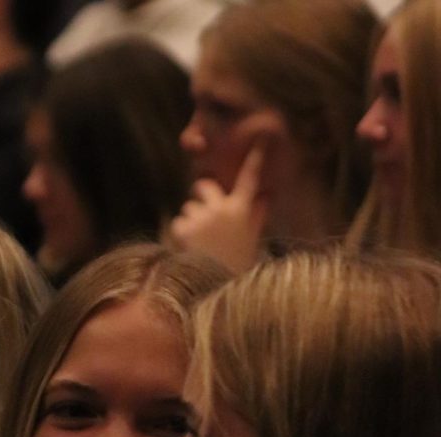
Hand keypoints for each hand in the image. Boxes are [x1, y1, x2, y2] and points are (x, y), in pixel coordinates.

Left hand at [170, 142, 267, 274]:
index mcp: (241, 210)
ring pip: (189, 208)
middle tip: (203, 213)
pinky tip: (189, 248)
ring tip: (200, 243)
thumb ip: (257, 214)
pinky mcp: (184, 227)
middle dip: (201, 195)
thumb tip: (267, 196)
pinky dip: (181, 234)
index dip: (255, 158)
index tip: (260, 139)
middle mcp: (222, 208)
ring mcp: (202, 217)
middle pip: (204, 187)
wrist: (216, 287)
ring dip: (191, 222)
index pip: (249, 179)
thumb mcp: (251, 239)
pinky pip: (179, 223)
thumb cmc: (237, 264)